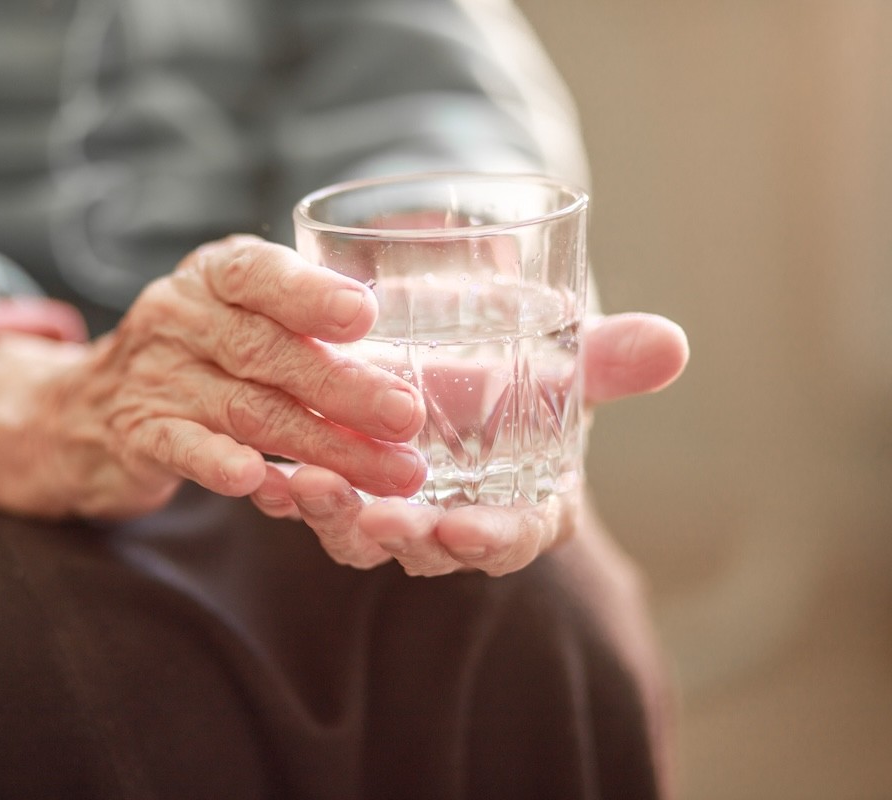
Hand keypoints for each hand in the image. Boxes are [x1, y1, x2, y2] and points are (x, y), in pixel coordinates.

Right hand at [0, 235, 428, 518]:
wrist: (80, 411)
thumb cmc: (193, 360)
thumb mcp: (235, 320)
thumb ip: (301, 327)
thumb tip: (408, 356)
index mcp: (214, 278)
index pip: (258, 274)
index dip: (309, 293)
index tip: (364, 316)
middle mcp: (180, 316)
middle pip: (268, 352)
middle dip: (344, 387)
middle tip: (406, 417)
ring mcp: (154, 375)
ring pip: (247, 410)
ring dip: (321, 445)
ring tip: (387, 472)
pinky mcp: (136, 434)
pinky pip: (182, 447)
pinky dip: (219, 463)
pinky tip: (258, 482)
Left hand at [249, 312, 689, 575]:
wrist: (463, 342)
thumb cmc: (526, 362)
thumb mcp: (567, 354)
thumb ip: (609, 358)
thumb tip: (671, 345)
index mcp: (524, 498)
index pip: (518, 535)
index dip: (494, 540)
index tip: (464, 533)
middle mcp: (457, 517)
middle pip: (433, 547)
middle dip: (406, 539)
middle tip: (380, 524)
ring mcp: (397, 508)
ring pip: (364, 533)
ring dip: (336, 517)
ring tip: (306, 487)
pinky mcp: (346, 486)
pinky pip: (315, 501)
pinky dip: (289, 492)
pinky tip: (266, 475)